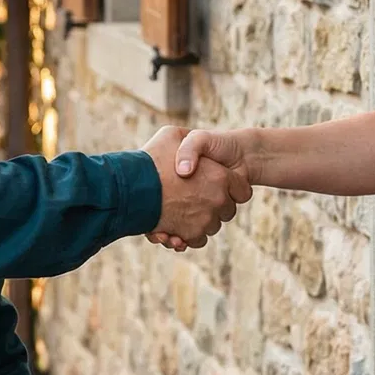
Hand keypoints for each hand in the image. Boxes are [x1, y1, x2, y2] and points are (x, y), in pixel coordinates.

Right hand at [142, 126, 249, 248]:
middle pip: (228, 210)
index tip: (218, 186)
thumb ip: (189, 142)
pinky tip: (176, 226)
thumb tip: (193, 152)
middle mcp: (218, 200)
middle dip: (215, 206)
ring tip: (182, 211)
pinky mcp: (192, 235)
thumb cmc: (151, 158)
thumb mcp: (172, 135)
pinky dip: (189, 236)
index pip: (242, 190)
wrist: (132, 187)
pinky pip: (198, 239)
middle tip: (196, 197)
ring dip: (200, 220)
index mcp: (220, 176)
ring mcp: (206, 219)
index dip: (231, 188)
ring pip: (212, 225)